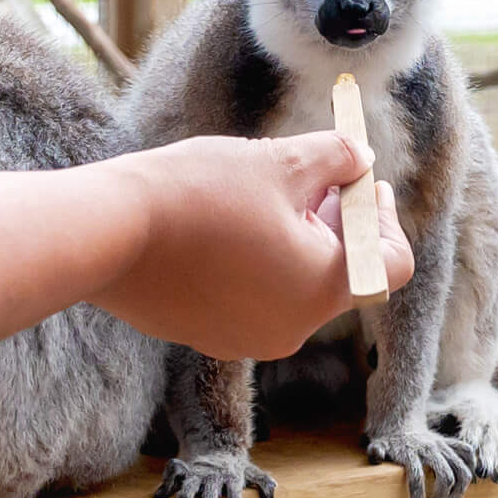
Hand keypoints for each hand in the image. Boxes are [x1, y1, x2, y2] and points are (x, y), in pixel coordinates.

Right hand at [95, 133, 415, 360]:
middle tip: (316, 175)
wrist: (107, 233)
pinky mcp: (208, 336)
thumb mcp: (280, 162)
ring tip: (266, 194)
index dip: (384, 214)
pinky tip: (226, 224)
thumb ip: (336, 159)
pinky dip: (257, 264)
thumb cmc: (199, 194)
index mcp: (323, 289)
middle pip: (342, 273)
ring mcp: (248, 339)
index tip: (362, 179)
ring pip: (296, 287)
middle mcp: (292, 328)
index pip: (390, 263)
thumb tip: (359, 158)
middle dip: (338, 222)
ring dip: (297, 241)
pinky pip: (253, 299)